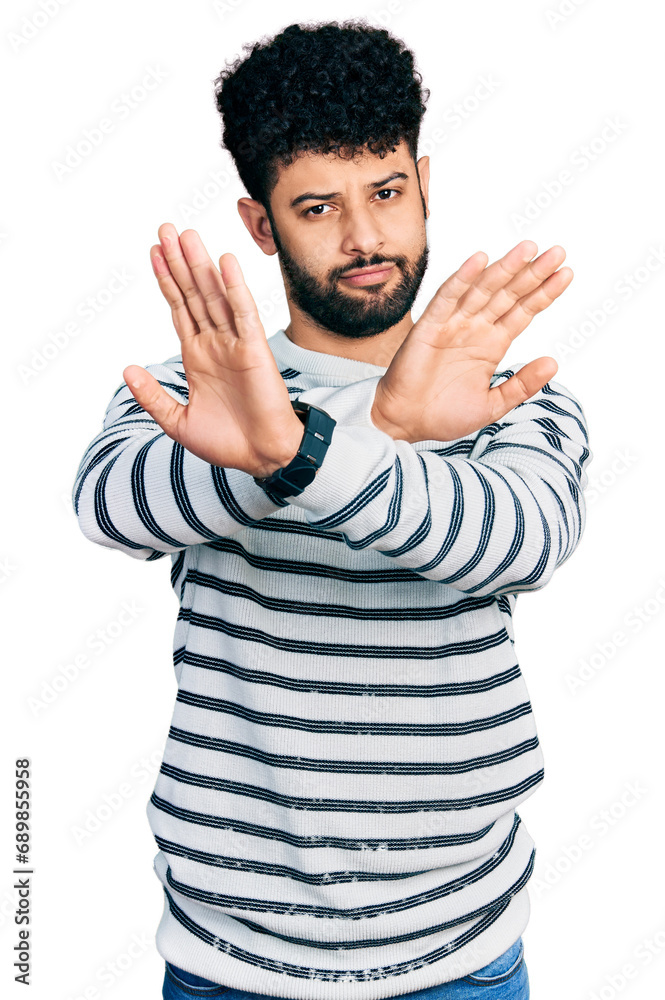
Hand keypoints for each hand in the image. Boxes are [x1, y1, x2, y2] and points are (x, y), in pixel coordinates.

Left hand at [122, 224, 303, 477]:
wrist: (261, 456)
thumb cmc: (226, 442)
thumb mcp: (177, 420)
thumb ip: (153, 395)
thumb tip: (127, 369)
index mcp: (197, 357)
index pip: (179, 309)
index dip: (165, 280)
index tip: (153, 252)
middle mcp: (215, 343)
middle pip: (193, 293)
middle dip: (178, 261)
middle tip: (165, 228)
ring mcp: (235, 343)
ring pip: (214, 295)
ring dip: (200, 264)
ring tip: (185, 234)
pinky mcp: (255, 349)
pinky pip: (243, 312)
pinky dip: (234, 287)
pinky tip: (225, 262)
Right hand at [370, 240, 571, 442]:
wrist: (406, 423)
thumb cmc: (444, 415)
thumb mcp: (493, 405)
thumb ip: (521, 385)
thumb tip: (553, 362)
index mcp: (492, 344)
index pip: (523, 311)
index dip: (544, 293)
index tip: (567, 273)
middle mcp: (475, 329)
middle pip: (509, 294)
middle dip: (533, 273)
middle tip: (558, 252)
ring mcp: (453, 324)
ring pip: (483, 290)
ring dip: (505, 268)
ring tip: (529, 249)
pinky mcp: (429, 326)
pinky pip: (447, 297)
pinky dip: (462, 278)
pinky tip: (480, 260)